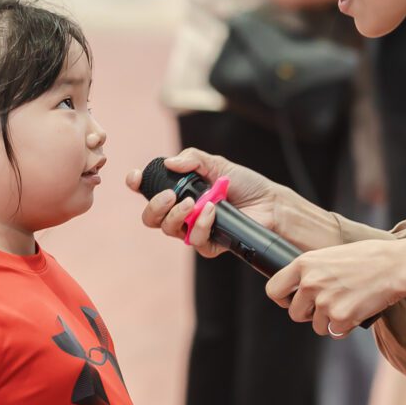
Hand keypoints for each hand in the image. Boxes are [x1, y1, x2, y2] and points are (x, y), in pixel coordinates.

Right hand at [133, 149, 285, 259]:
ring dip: (176, 215)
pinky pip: (193, 239)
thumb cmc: (245, 184)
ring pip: (167, 229)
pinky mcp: (207, 244)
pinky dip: (200, 224)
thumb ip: (193, 159)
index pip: (149, 190)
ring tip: (192, 203)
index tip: (135, 179)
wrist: (270, 204)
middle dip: (154, 206)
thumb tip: (169, 162)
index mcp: (179, 191)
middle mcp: (182, 212)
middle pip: (151, 217)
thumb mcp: (217, 163)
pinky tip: (212, 212)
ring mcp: (192, 228)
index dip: (137, 185)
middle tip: (169, 195)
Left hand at [266, 238, 405, 337]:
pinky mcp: (340, 318)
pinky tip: (357, 310)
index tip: (292, 300)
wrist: (395, 265)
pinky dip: (345, 327)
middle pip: (294, 314)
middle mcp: (310, 283)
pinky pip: (335, 332)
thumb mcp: (331, 255)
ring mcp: (324, 302)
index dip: (283, 298)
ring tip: (348, 303)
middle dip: (309, 314)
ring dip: (330, 320)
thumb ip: (312, 271)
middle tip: (327, 304)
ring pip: (317, 326)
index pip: (273, 289)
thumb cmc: (368, 258)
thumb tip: (301, 290)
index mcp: (304, 263)